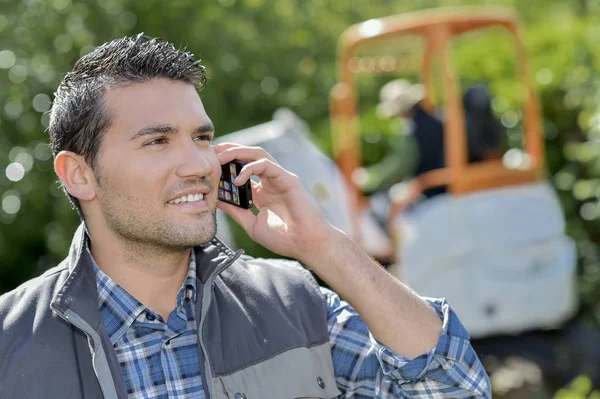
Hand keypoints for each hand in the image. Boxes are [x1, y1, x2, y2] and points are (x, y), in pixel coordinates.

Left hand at [213, 143, 340, 263]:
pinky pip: (266, 164)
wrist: (307, 245)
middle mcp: (270, 181)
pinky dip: (249, 168)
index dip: (225, 164)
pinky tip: (237, 179)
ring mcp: (280, 178)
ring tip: (219, 157)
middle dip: (228, 151)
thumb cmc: (285, 238)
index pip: (241, 170)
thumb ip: (236, 212)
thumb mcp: (252, 224)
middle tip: (210, 152)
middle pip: (247, 156)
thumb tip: (217, 201)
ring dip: (236, 152)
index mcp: (263, 192)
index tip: (208, 165)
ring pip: (257, 153)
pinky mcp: (288, 178)